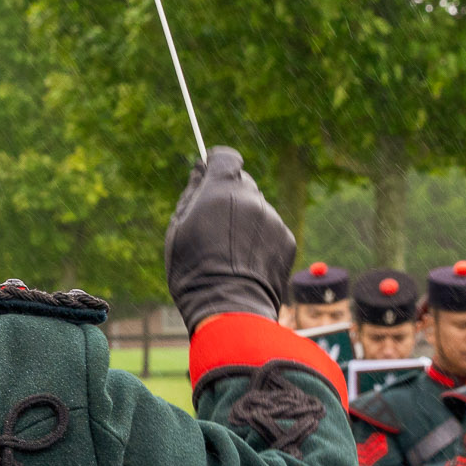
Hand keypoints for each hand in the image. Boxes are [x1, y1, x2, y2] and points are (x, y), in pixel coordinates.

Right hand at [162, 145, 293, 329]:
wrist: (229, 309)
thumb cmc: (193, 271)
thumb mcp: (178, 230)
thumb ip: (191, 193)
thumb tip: (199, 169)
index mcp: (220, 191)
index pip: (226, 157)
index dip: (217, 162)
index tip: (210, 172)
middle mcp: (251, 198)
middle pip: (242, 182)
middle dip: (229, 195)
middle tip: (215, 224)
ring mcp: (272, 218)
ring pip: (257, 208)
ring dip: (245, 219)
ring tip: (230, 252)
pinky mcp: (286, 239)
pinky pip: (271, 229)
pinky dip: (260, 239)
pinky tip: (246, 262)